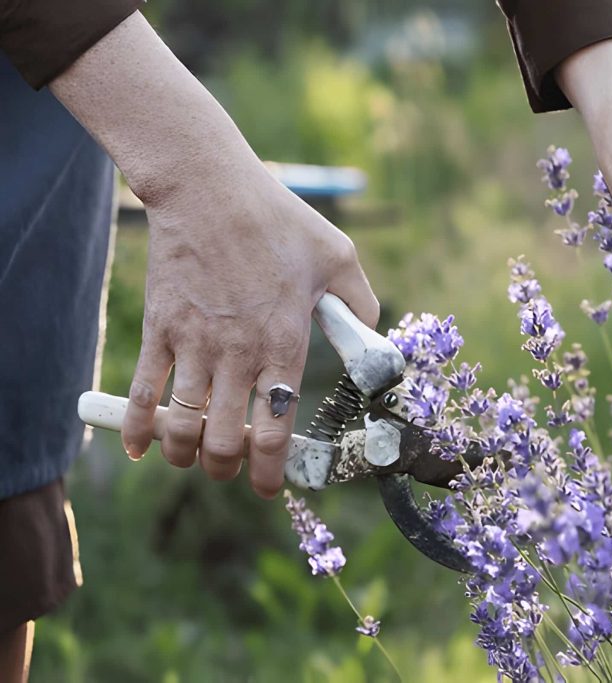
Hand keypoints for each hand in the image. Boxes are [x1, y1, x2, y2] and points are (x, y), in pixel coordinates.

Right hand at [51, 12, 378, 496]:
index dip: (273, 471)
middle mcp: (238, 353)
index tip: (272, 487)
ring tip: (194, 458)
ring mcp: (193, 343)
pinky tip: (142, 450)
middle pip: (224, 440)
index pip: (278, 428)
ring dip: (186, 456)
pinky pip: (142, 394)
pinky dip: (138, 430)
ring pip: (182, 427)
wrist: (209, 187)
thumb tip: (372, 342)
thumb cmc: (279, 220)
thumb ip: (360, 304)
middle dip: (226, 467)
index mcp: (285, 342)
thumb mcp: (339, 257)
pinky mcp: (160, 329)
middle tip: (232, 467)